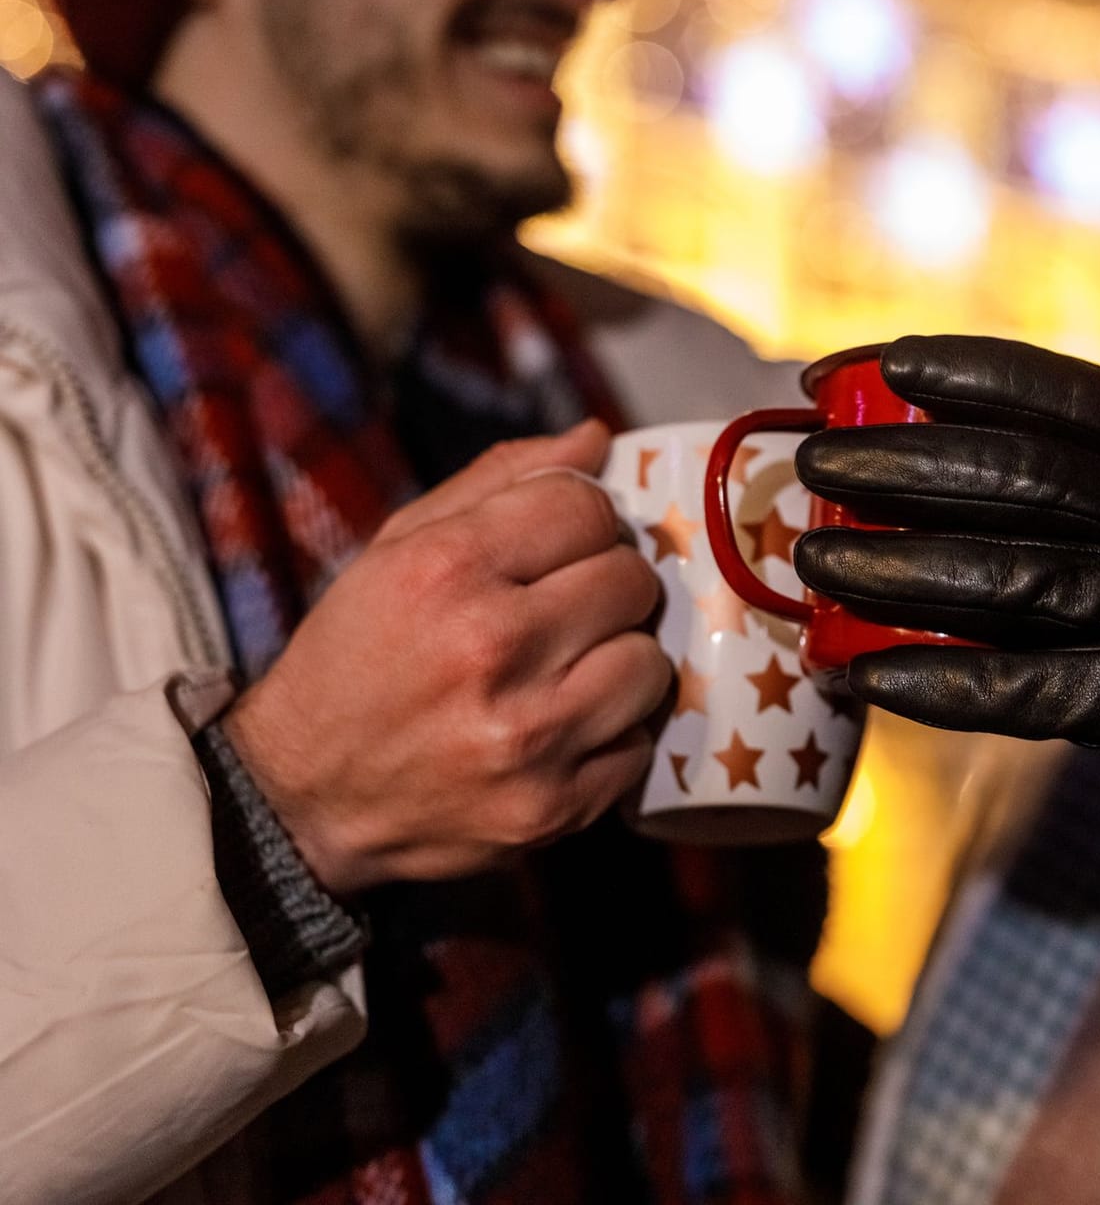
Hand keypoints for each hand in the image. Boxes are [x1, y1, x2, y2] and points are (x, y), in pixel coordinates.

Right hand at [225, 420, 671, 895]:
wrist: (305, 798)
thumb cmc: (358, 658)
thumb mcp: (399, 549)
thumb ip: (501, 483)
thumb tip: (597, 439)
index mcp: (448, 569)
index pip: (588, 508)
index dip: (585, 521)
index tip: (563, 547)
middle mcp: (492, 647)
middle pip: (632, 580)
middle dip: (607, 587)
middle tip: (566, 610)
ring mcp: (529, 734)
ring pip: (649, 664)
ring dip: (620, 662)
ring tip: (568, 670)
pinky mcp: (554, 806)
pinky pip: (639, 745)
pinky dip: (611, 736)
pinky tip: (560, 729)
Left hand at [792, 337, 1099, 896]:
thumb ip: (1070, 499)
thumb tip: (904, 463)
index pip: (1072, 395)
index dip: (974, 371)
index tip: (882, 363)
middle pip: (1027, 476)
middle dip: (906, 462)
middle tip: (817, 463)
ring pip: (1014, 578)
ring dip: (899, 566)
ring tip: (812, 558)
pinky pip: (1025, 690)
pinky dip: (938, 683)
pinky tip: (863, 673)